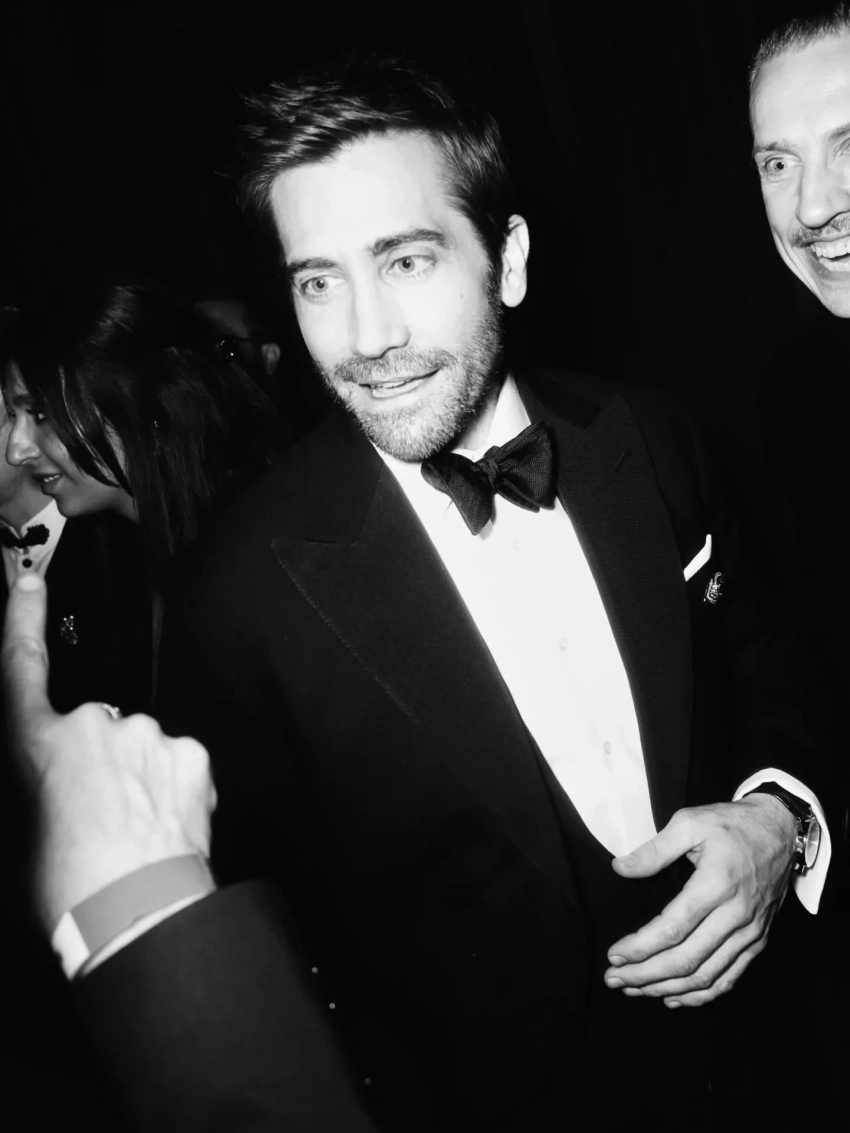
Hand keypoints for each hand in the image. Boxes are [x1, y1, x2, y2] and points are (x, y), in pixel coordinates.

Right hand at [2, 573, 215, 930]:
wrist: (135, 913)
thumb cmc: (68, 887)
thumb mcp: (26, 831)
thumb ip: (44, 788)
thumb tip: (64, 791)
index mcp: (41, 743)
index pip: (22, 667)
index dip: (21, 620)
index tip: (30, 584)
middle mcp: (95, 726)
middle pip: (101, 730)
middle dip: (105, 761)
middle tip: (105, 815)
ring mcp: (149, 735)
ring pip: (145, 747)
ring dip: (143, 776)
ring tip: (138, 829)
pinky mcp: (191, 753)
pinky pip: (179, 762)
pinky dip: (174, 786)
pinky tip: (166, 824)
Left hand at [603, 796, 796, 1006]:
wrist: (780, 830)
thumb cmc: (732, 824)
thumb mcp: (689, 823)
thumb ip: (654, 849)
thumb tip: (620, 868)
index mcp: (715, 885)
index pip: (672, 929)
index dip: (639, 947)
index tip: (613, 955)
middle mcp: (736, 915)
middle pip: (686, 960)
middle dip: (645, 975)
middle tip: (614, 980)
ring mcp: (750, 932)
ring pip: (706, 975)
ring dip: (667, 988)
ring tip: (635, 990)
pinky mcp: (758, 940)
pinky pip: (729, 977)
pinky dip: (701, 994)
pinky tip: (674, 997)